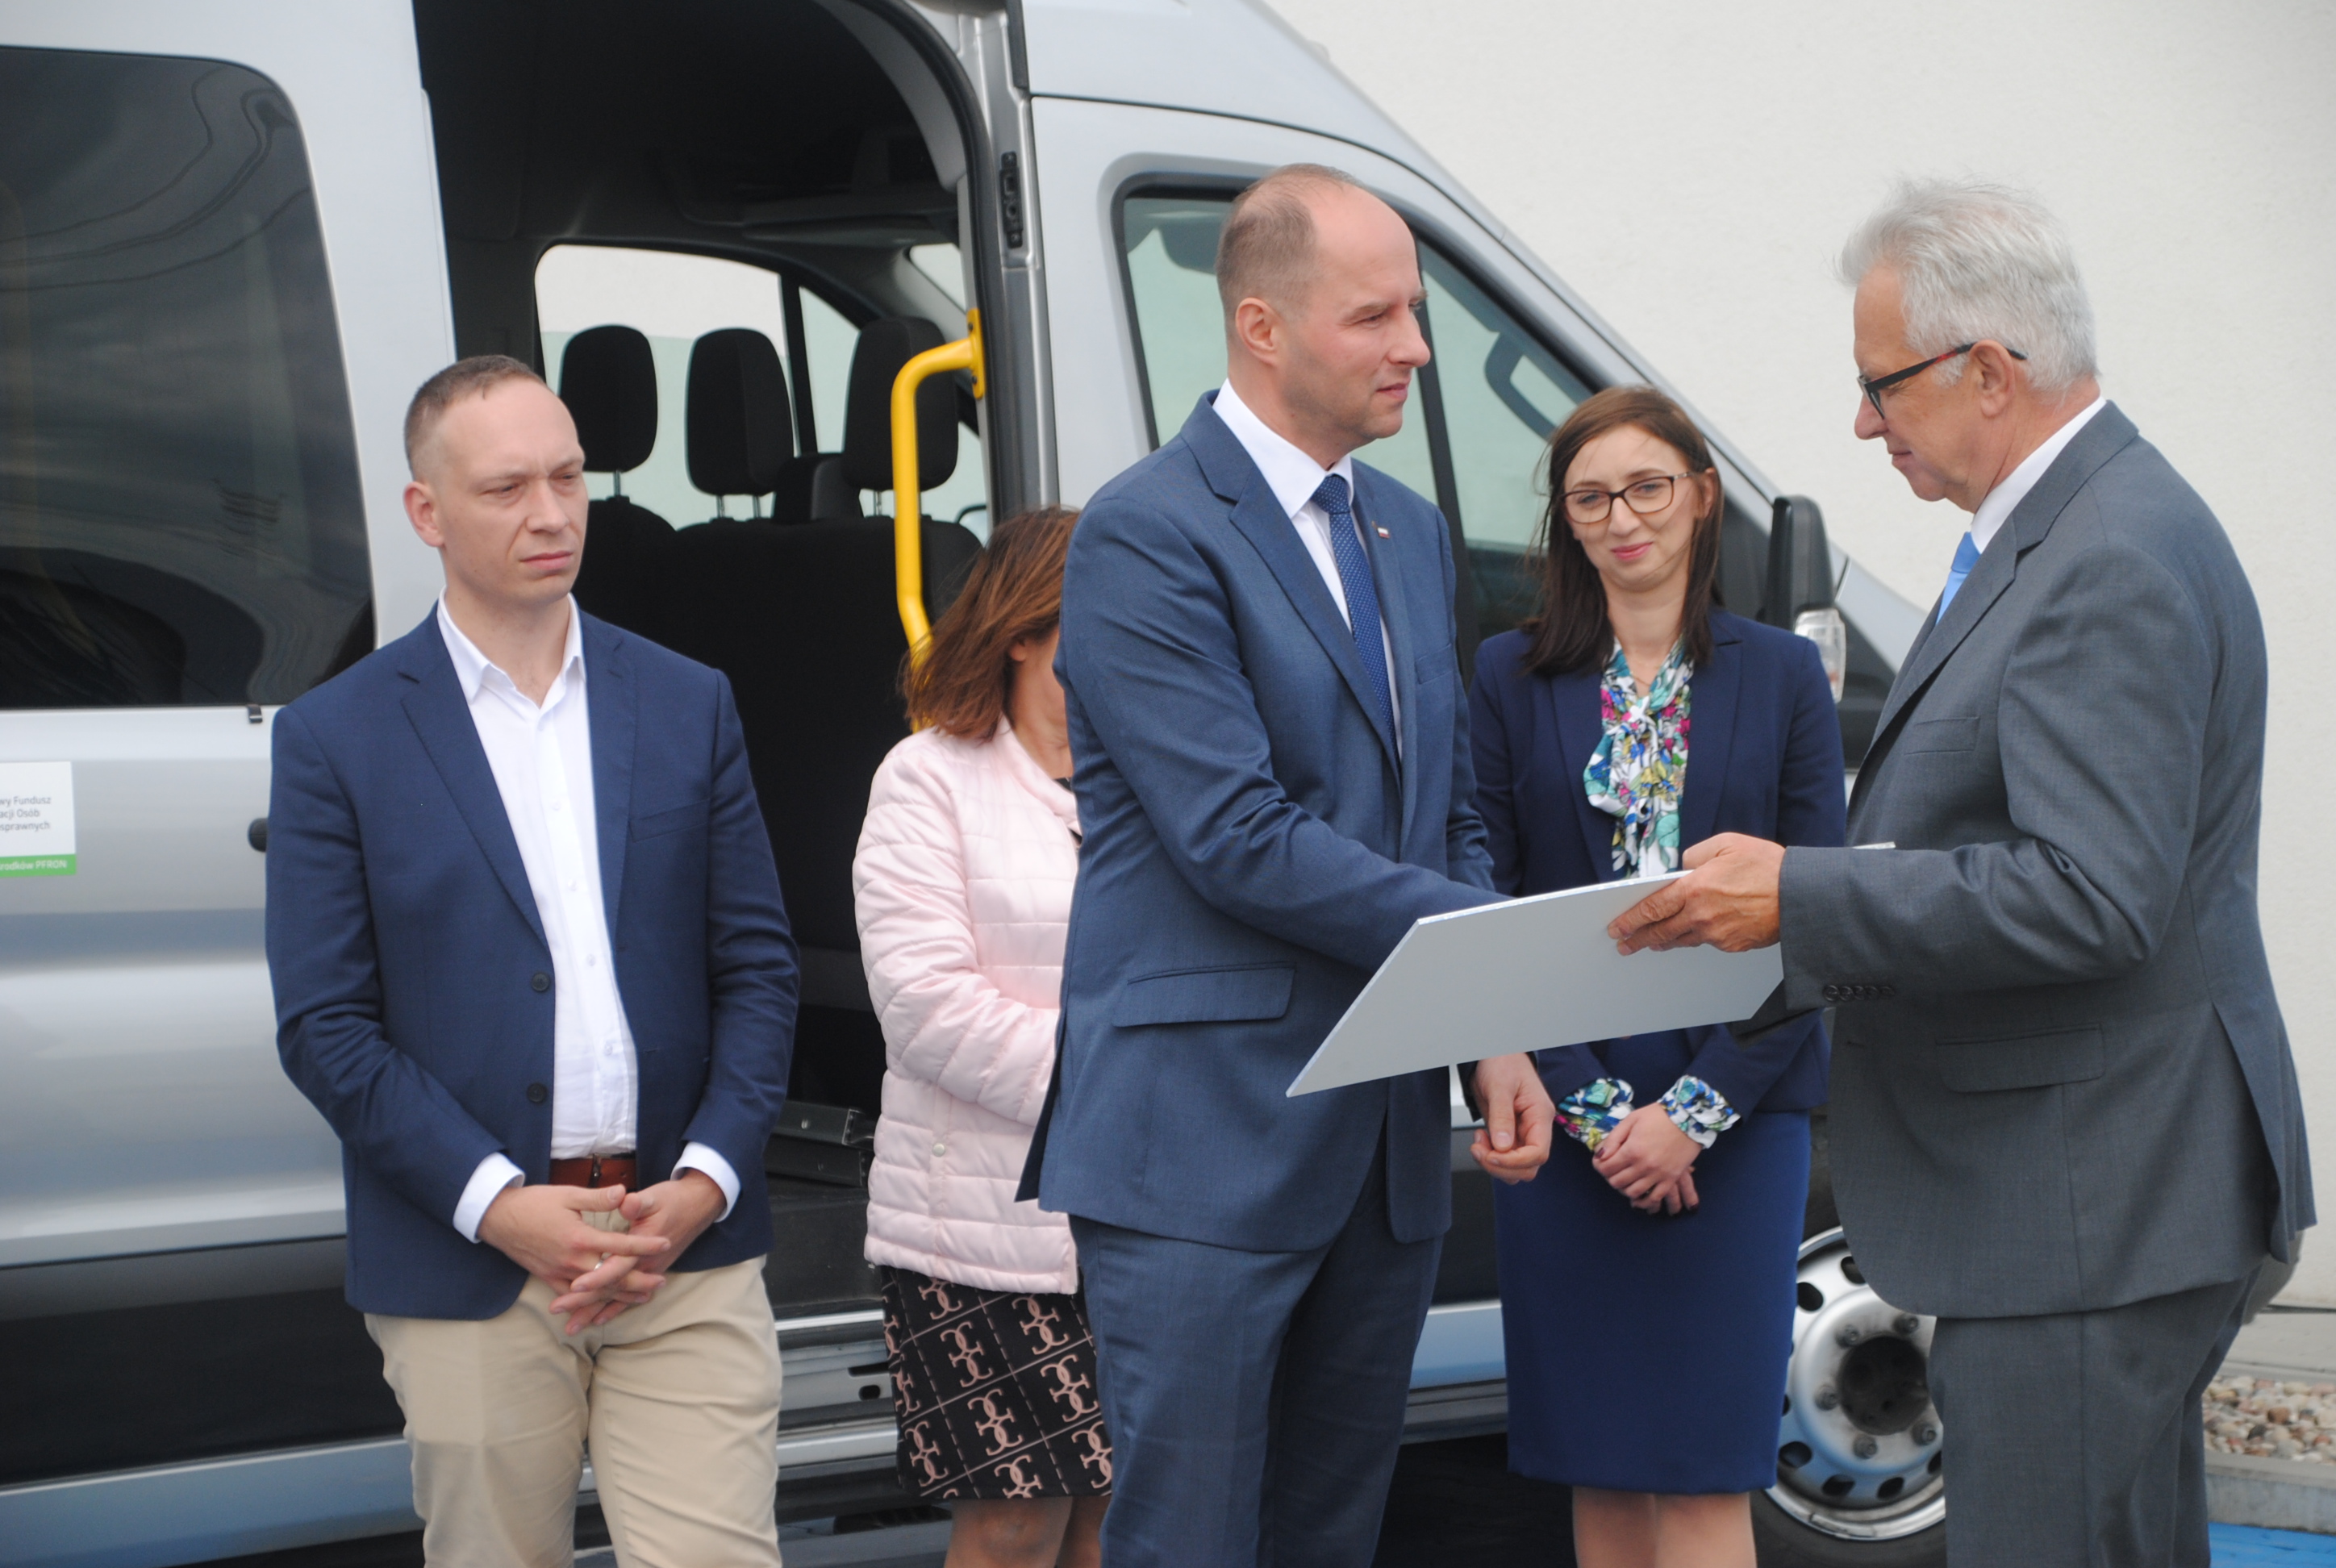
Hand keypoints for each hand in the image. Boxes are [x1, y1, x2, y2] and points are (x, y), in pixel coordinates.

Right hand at [476, 1182, 671, 1319]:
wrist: (498, 1219)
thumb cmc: (533, 1203)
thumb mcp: (567, 1194)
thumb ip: (598, 1198)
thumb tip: (624, 1192)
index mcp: (579, 1237)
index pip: (620, 1245)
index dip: (644, 1245)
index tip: (664, 1243)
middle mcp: (572, 1261)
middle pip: (613, 1276)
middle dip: (639, 1281)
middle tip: (662, 1281)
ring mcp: (559, 1274)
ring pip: (596, 1291)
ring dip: (621, 1295)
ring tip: (644, 1297)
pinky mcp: (549, 1279)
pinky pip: (573, 1298)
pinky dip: (590, 1304)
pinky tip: (603, 1309)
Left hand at [547, 1171, 725, 1332]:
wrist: (699, 1206)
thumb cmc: (673, 1199)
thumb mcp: (655, 1196)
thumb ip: (638, 1202)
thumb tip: (625, 1201)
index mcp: (641, 1245)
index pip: (616, 1266)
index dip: (595, 1277)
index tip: (573, 1286)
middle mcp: (645, 1264)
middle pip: (611, 1288)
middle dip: (584, 1301)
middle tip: (556, 1309)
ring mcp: (647, 1271)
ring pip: (617, 1297)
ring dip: (593, 1310)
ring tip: (570, 1326)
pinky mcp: (648, 1273)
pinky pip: (629, 1297)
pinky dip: (613, 1309)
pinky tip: (598, 1319)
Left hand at [1468, 1054, 1554, 1183]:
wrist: (1493, 1053)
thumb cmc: (1502, 1062)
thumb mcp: (1500, 1087)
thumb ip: (1502, 1117)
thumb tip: (1502, 1146)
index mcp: (1540, 1115)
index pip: (1538, 1153)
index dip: (1515, 1161)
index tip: (1492, 1156)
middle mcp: (1534, 1128)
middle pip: (1528, 1167)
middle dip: (1501, 1166)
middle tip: (1479, 1150)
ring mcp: (1521, 1133)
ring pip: (1515, 1167)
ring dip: (1494, 1164)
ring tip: (1478, 1143)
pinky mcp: (1507, 1134)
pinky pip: (1503, 1157)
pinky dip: (1489, 1156)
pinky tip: (1480, 1139)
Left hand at [1593, 1105, 1700, 1213]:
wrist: (1689, 1119)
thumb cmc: (1658, 1116)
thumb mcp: (1631, 1120)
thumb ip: (1613, 1139)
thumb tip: (1599, 1156)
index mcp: (1631, 1150)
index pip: (1606, 1168)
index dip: (1599, 1166)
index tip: (1601, 1161)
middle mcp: (1643, 1166)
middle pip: (1617, 1182)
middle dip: (1610, 1177)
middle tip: (1613, 1170)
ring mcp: (1658, 1175)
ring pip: (1633, 1193)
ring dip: (1624, 1188)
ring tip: (1625, 1180)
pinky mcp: (1671, 1179)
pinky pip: (1655, 1198)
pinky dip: (1644, 1201)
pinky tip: (1639, 1196)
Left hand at [1607, 833, 1784, 954]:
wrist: (1801, 895)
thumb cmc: (1767, 866)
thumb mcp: (1726, 844)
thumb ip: (1695, 855)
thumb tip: (1681, 867)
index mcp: (1695, 888)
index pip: (1652, 907)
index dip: (1630, 919)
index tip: (1617, 927)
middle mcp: (1701, 915)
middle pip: (1660, 932)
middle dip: (1638, 939)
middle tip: (1624, 944)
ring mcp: (1717, 934)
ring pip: (1682, 940)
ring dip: (1664, 942)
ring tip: (1652, 943)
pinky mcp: (1732, 945)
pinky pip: (1707, 942)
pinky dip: (1697, 938)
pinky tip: (1692, 934)